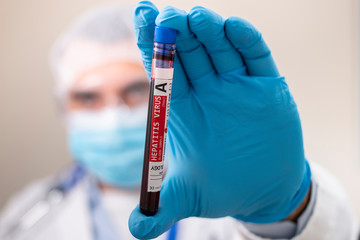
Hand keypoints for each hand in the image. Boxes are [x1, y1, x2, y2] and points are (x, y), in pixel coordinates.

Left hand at [129, 1, 310, 238]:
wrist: (261, 191)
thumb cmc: (222, 188)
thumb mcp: (187, 199)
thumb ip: (160, 210)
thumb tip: (134, 232)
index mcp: (183, 109)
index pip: (162, 70)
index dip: (151, 45)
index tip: (141, 16)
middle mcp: (208, 91)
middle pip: (187, 51)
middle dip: (176, 31)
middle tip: (165, 14)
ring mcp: (237, 86)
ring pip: (219, 47)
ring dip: (208, 30)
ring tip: (196, 17)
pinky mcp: (267, 88)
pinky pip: (256, 58)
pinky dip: (246, 41)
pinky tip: (233, 29)